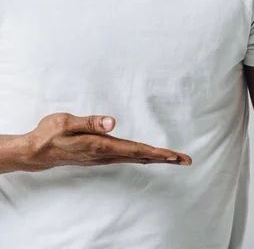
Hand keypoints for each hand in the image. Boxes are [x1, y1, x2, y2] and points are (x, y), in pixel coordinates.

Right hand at [20, 113, 192, 171]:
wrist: (36, 152)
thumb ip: (90, 122)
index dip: (157, 153)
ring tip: (176, 158)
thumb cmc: (50, 133)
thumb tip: (112, 122)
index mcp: (101, 146)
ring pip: (137, 158)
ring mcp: (105, 157)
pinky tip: (152, 157)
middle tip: (187, 160)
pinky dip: (145, 157)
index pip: (136, 150)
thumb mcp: (66, 122)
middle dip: (165, 158)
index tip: (175, 155)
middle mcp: (106, 155)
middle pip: (142, 157)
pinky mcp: (102, 155)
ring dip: (158, 158)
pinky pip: (129, 157)